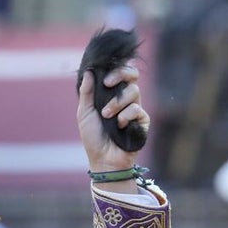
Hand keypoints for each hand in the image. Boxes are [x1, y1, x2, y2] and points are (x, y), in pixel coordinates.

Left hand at [76, 66, 149, 190]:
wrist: (102, 159)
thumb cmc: (93, 137)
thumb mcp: (84, 113)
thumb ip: (86, 92)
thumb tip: (89, 71)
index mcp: (112, 94)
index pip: (121, 73)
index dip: (117, 68)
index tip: (104, 77)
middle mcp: (126, 99)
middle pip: (132, 75)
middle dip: (121, 75)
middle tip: (108, 84)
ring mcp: (136, 109)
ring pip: (134, 91)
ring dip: (117, 103)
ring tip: (106, 116)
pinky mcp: (143, 121)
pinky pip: (138, 109)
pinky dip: (125, 116)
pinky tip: (119, 126)